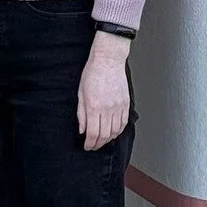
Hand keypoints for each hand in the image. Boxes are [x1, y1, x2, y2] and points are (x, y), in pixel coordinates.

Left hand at [77, 33, 131, 150]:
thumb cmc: (92, 73)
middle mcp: (107, 109)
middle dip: (98, 144)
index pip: (93, 133)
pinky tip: (113, 132)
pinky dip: (118, 131)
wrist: (108, 60)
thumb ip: (81, 113)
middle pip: (105, 135)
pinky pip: (124, 123)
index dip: (90, 143)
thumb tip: (82, 129)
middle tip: (93, 146)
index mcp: (93, 106)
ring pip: (116, 131)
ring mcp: (118, 107)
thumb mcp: (80, 93)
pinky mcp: (126, 104)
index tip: (86, 146)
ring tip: (102, 141)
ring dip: (108, 140)